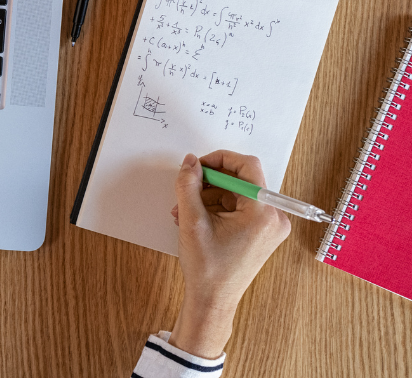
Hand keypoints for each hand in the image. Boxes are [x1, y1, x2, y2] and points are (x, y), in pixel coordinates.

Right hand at [169, 151, 290, 357]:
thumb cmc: (207, 268)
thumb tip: (189, 162)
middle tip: (187, 190)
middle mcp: (274, 217)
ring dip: (210, 195)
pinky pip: (240, 206)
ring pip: (238, 193)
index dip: (220, 159)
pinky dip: (218, 207)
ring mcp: (270, 226)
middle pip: (242, 180)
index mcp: (263, 213)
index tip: (199, 166)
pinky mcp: (262, 233)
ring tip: (185, 210)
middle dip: (210, 181)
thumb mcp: (192, 221)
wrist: (213, 301)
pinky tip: (197, 218)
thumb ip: (188, 185)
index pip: (247, 166)